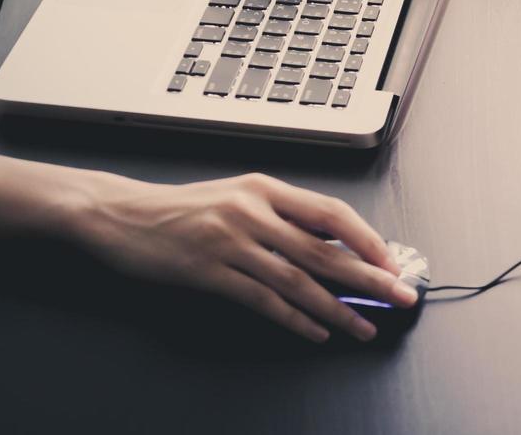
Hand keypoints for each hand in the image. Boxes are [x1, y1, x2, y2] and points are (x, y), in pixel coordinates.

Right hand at [72, 172, 415, 341]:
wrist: (122, 214)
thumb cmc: (182, 209)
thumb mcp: (236, 197)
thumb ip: (279, 217)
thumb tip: (330, 247)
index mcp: (264, 187)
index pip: (329, 212)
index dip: (365, 238)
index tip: (390, 260)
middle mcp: (252, 210)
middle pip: (323, 250)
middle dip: (367, 277)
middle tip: (399, 295)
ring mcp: (231, 241)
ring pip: (298, 280)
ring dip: (337, 308)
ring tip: (364, 327)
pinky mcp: (209, 271)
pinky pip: (263, 300)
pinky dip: (294, 320)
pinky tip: (317, 333)